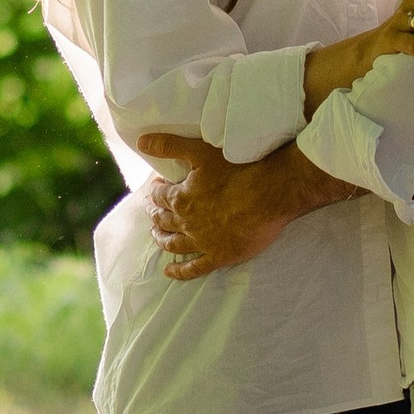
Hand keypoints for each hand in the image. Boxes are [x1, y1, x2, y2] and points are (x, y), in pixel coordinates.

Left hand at [140, 130, 327, 280]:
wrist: (271, 193)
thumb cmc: (239, 169)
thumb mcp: (201, 151)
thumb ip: (169, 145)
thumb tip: (142, 141)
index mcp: (181, 198)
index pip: (159, 196)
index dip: (156, 190)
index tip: (157, 187)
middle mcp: (187, 223)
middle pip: (163, 220)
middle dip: (155, 214)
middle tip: (151, 211)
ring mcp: (202, 242)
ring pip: (173, 244)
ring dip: (161, 240)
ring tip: (156, 235)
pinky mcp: (220, 256)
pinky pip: (195, 268)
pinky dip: (180, 271)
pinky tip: (170, 272)